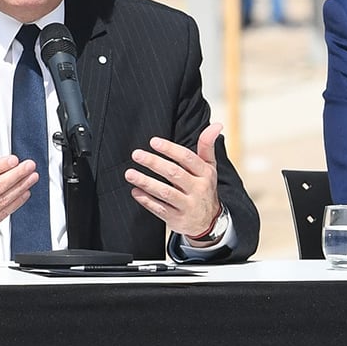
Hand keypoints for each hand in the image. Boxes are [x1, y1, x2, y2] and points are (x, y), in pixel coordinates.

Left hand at [128, 125, 226, 244]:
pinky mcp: (177, 219)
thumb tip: (216, 124)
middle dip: (154, 163)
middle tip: (136, 154)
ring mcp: (188, 206)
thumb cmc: (204, 187)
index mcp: (205, 173)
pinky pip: (160, 209)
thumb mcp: (209, 167)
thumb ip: (207, 146)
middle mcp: (198, 189)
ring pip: (165, 192)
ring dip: (146, 182)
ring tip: (129, 173)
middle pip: (174, 173)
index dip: (170, 149)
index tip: (153, 141)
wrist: (209, 221)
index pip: (187, 158)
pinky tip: (135, 191)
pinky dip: (146, 200)